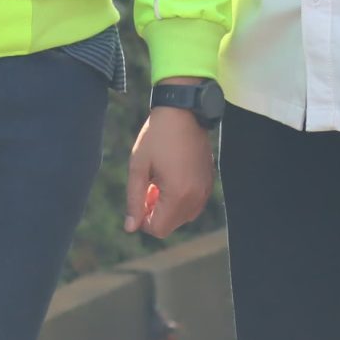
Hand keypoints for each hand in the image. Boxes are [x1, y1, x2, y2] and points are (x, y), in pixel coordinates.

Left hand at [125, 92, 215, 237]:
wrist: (183, 110)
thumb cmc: (157, 136)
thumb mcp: (138, 167)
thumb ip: (134, 200)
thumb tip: (130, 228)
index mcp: (178, 195)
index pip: (158, 229)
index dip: (143, 220)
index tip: (139, 197)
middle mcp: (196, 197)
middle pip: (171, 225)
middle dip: (155, 212)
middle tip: (148, 185)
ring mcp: (205, 190)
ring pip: (183, 216)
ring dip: (168, 207)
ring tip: (159, 180)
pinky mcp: (209, 182)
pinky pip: (194, 204)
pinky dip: (181, 198)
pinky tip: (172, 176)